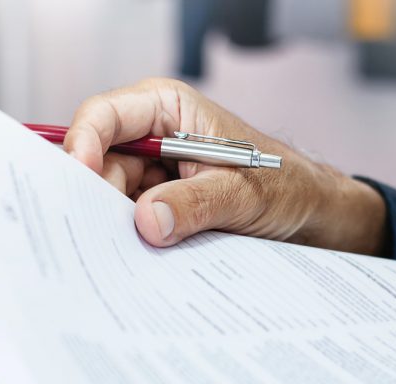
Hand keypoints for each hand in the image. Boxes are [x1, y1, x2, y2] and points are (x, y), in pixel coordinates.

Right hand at [64, 78, 386, 253]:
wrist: (313, 218)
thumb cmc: (287, 188)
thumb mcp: (244, 195)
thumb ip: (194, 204)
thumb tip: (147, 221)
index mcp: (167, 110)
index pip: (104, 117)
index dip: (83, 146)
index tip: (82, 181)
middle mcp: (152, 139)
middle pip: (99, 165)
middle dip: (98, 199)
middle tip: (97, 237)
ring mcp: (153, 177)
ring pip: (111, 200)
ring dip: (116, 228)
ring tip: (122, 255)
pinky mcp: (159, 209)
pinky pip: (131, 225)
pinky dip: (132, 243)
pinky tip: (137, 262)